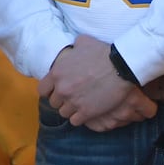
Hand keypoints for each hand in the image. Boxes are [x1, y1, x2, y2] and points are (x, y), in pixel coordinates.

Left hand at [40, 36, 156, 129]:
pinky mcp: (87, 112)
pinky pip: (75, 121)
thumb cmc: (102, 53)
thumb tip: (74, 47)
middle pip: (54, 103)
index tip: (58, 91)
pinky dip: (79, 118)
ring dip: (70, 110)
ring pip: (64, 113)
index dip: (50, 91)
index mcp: (56, 73)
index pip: (43, 90)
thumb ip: (73, 48)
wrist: (121, 67)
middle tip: (72, 97)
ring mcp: (73, 102)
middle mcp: (62, 89)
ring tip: (79, 105)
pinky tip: (86, 112)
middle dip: (61, 100)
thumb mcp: (82, 43)